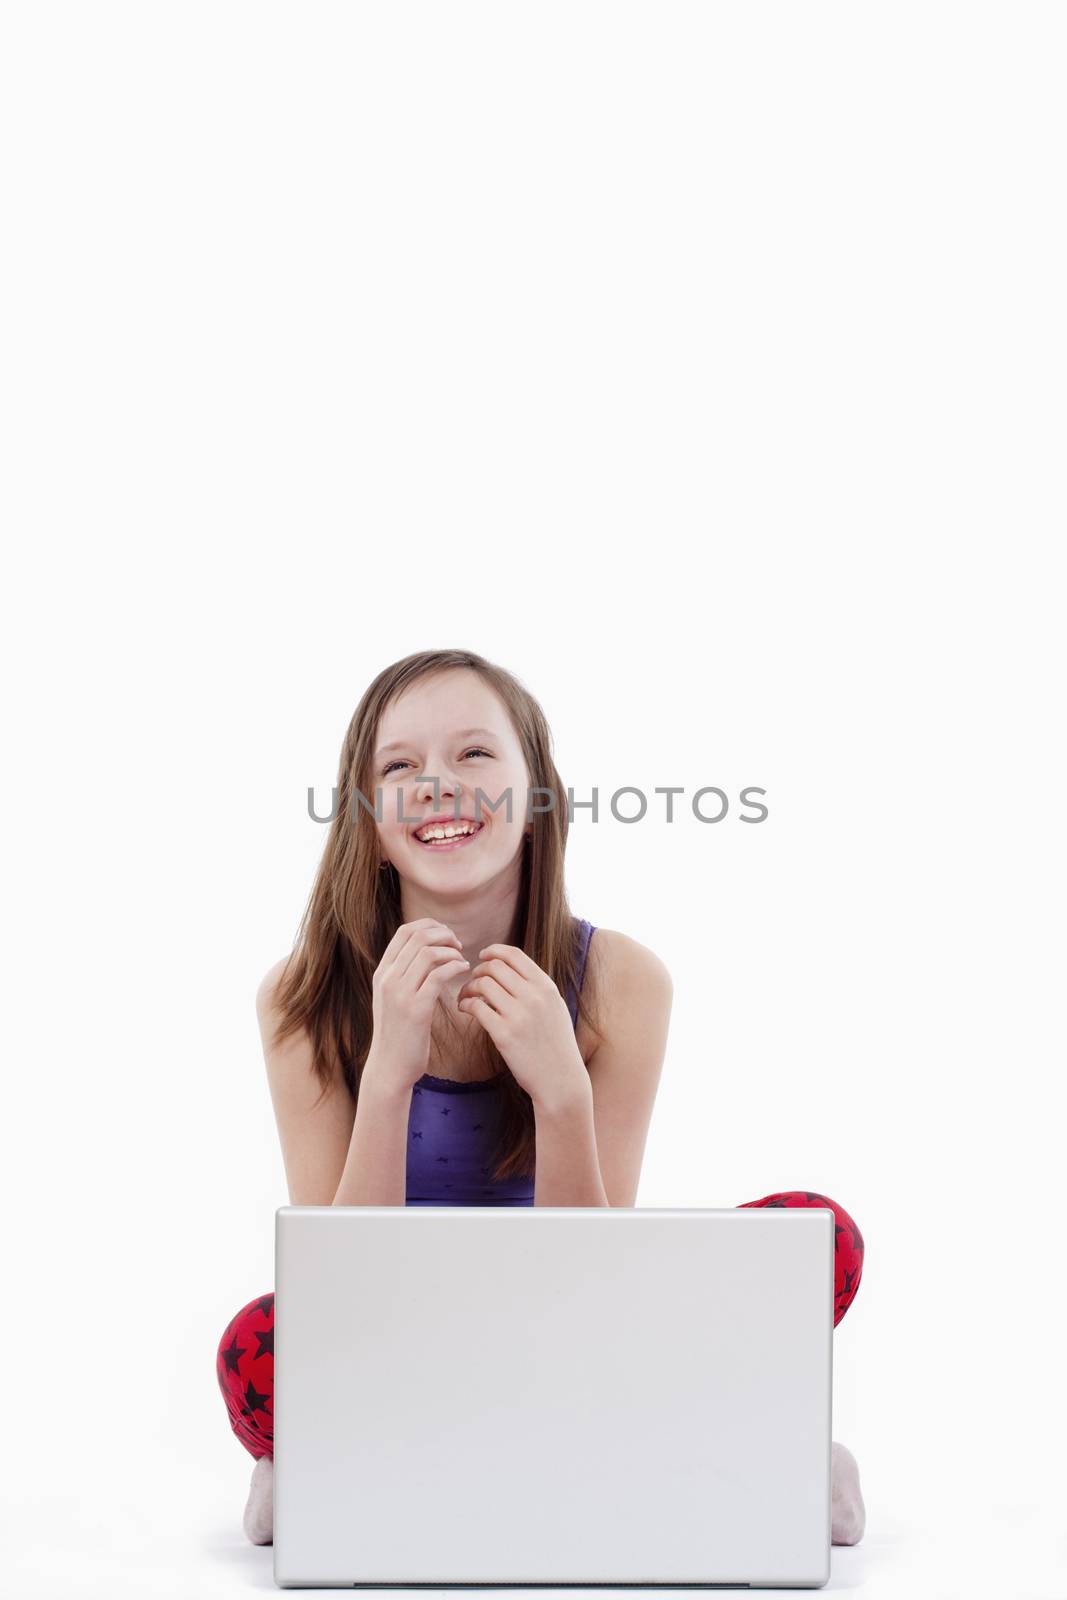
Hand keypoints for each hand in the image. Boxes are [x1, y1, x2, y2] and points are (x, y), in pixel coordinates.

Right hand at [364, 919, 469, 1092]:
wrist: (389, 1067)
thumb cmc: (398, 1032)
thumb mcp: (393, 998)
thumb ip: (403, 975)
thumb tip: (425, 952)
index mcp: (382, 972)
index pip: (405, 931)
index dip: (430, 926)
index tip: (447, 935)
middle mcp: (388, 979)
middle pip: (418, 937)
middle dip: (444, 935)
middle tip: (458, 946)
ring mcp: (399, 994)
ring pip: (428, 953)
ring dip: (452, 952)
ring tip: (462, 961)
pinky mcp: (416, 1010)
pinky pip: (438, 976)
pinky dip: (455, 968)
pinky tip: (463, 972)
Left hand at [456, 943, 588, 1110]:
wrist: (560, 1080)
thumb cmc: (556, 1045)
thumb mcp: (555, 1008)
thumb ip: (537, 988)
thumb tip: (513, 969)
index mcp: (546, 987)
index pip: (514, 955)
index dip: (494, 951)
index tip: (483, 956)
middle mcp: (534, 997)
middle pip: (494, 967)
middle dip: (478, 971)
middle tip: (473, 981)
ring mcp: (519, 1015)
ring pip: (482, 984)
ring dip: (468, 987)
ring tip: (466, 997)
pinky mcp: (504, 1034)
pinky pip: (476, 1007)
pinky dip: (466, 1004)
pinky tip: (466, 1009)